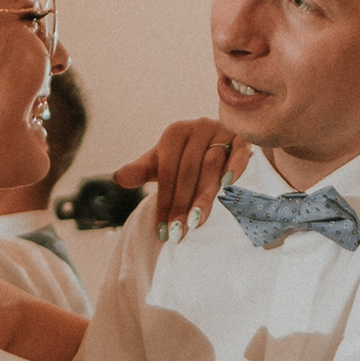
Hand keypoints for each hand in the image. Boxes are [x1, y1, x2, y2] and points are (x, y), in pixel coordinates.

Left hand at [113, 118, 251, 239]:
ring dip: (204, 196)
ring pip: (211, 165)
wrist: (223, 140)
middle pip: (187, 171)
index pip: (166, 172)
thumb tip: (118, 177)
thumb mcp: (163, 163)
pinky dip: (235, 166)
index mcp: (175, 134)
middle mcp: (197, 128)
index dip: (164, 201)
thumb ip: (142, 170)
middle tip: (177, 233)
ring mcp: (221, 131)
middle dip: (181, 204)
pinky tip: (228, 185)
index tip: (162, 231)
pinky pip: (239, 151)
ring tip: (197, 221)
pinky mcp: (242, 137)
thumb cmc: (189, 157)